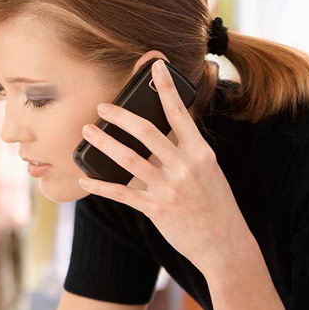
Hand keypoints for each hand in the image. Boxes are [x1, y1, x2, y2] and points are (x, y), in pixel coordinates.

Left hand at [77, 60, 254, 275]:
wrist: (225, 243)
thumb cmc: (215, 203)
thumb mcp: (207, 171)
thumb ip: (184, 151)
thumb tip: (155, 132)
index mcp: (200, 153)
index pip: (180, 113)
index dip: (167, 87)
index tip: (156, 66)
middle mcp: (185, 167)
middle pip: (146, 132)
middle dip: (120, 116)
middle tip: (102, 106)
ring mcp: (169, 189)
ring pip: (128, 159)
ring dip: (104, 143)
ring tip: (88, 131)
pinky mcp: (156, 209)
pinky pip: (121, 193)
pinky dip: (99, 185)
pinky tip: (83, 179)